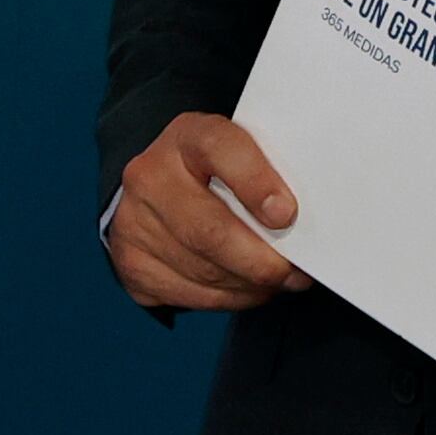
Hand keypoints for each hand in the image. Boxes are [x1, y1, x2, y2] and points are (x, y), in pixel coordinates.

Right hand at [110, 110, 313, 312]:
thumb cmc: (215, 168)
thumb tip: (304, 219)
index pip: (221, 150)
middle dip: (260, 260)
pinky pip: (186, 294)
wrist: (156, 182)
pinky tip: (247, 289)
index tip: (286, 214)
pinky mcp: (131, 263)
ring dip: (249, 285)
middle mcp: (150, 176)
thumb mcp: (239, 150)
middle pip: (209, 230)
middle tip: (294, 272)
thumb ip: (268, 170)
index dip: (255, 183)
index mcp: (187, 136)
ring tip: (278, 281)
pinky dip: (226, 298)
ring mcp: (133, 222)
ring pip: (201, 269)